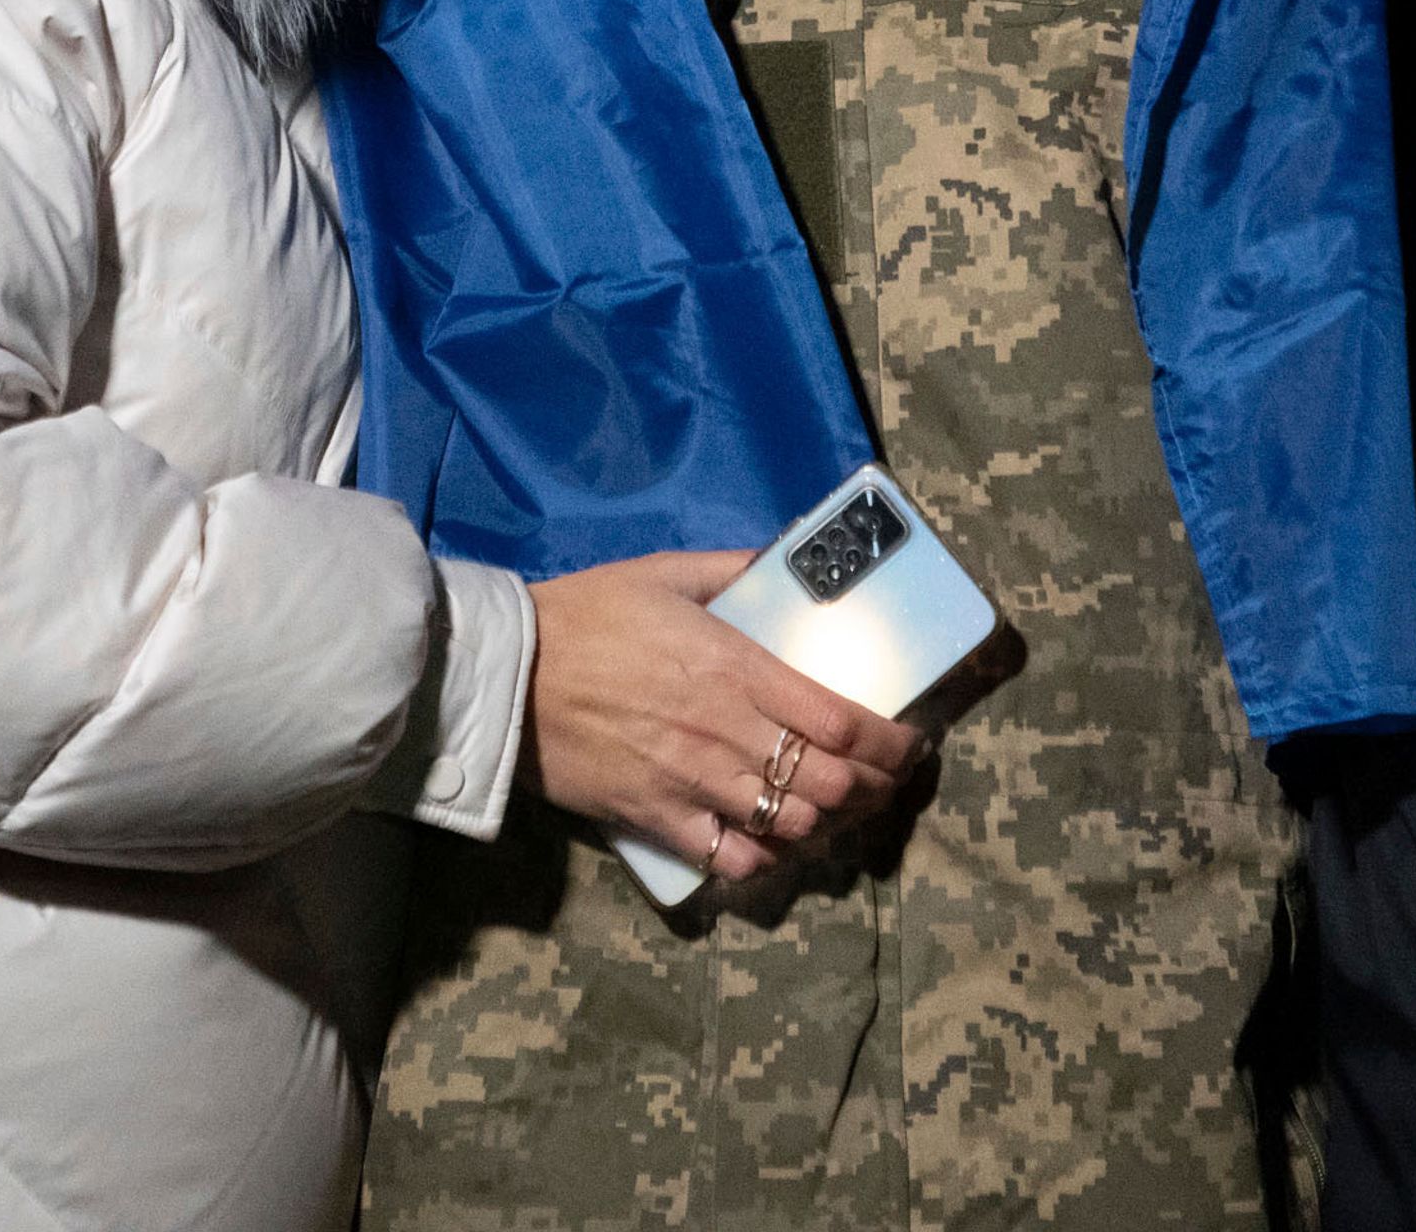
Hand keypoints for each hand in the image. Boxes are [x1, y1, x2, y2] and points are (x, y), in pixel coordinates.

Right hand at [522, 550, 927, 884]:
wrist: (507, 674)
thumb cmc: (586, 615)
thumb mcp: (665, 573)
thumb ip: (731, 567)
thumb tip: (782, 556)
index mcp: (738, 667)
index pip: (842, 721)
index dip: (890, 743)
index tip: (908, 744)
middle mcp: (727, 731)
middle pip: (832, 782)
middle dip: (875, 789)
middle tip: (886, 784)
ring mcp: (694, 782)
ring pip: (793, 824)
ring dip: (829, 824)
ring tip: (842, 814)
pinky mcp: (657, 818)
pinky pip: (730, 859)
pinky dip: (765, 860)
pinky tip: (777, 847)